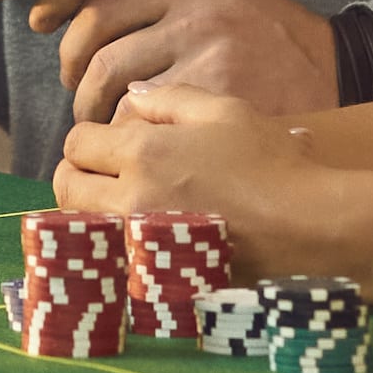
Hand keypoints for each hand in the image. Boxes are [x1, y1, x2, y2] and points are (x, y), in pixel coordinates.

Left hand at [55, 81, 332, 250]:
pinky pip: (109, 256)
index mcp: (143, 151)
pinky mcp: (155, 273)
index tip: (109, 141)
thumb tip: (129, 99)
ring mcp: (140, 241)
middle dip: (78, 173)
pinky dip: (111, 243)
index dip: (89, 138)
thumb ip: (168, 99)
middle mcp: (130, 197)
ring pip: (81, 224)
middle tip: (104, 170)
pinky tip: (138, 232)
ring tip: (122, 199)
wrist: (306, 224)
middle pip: (66, 186)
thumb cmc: (270, 162)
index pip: (76, 142)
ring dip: (91, 208)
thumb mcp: (223, 110)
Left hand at [59, 0, 337, 135]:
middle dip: (82, 100)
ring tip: (109, 152)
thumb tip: (96, 36)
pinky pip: (156, 142)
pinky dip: (137, 159)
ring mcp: (209, 74)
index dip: (72, 49)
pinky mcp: (223, 121)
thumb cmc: (281, 44)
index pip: (100, 14)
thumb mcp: (226, 1)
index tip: (72, 73)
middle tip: (85, 120)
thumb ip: (167, 12)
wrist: (347, 73)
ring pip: (121, 110)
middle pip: (101, 65)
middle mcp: (196, 25)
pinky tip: (139, 167)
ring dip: (103, 135)